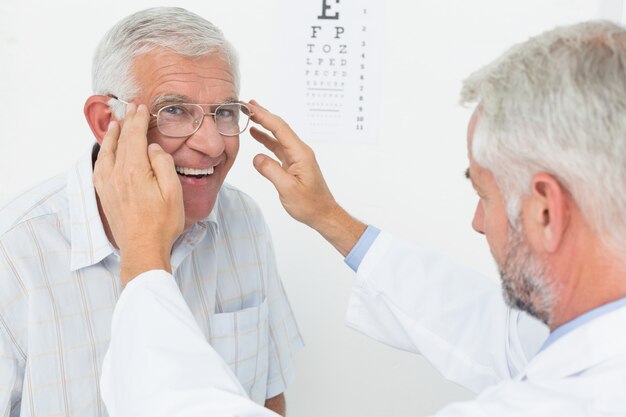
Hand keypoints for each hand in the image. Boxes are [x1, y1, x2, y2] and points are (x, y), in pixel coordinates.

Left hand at [93, 103, 183, 284]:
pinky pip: (100, 166)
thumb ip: (163, 165)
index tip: (142, 108)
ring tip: (115, 123)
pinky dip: (103, 153)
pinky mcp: (105, 194)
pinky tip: (105, 151)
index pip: (135, 137)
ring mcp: (108, 185)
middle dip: (127, 122)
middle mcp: (117, 175)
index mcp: (135, 171)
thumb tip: (153, 148)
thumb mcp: (173, 192)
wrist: (143, 248)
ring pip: (106, 152)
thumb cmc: (162, 223)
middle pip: (121, 141)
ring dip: (112, 135)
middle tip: (131, 109)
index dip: (138, 120)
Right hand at [248, 100, 365, 255]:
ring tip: (249, 115)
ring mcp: (297, 157)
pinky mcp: (294, 164)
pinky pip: (278, 147)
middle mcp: (300, 151)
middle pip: (279, 128)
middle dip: (263, 115)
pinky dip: (266, 139)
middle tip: (247, 104)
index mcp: (300, 153)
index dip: (264, 116)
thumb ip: (271, 171)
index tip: (250, 107)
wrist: (323, 214)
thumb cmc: (310, 204)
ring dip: (264, 125)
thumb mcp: (288, 189)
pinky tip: (257, 135)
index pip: (280, 128)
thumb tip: (257, 158)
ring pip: (278, 136)